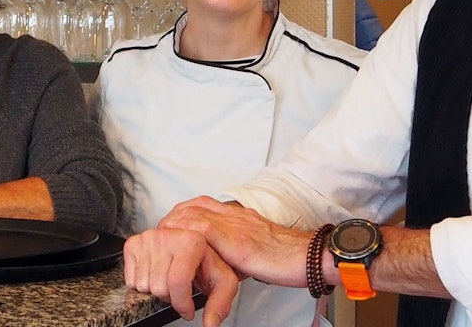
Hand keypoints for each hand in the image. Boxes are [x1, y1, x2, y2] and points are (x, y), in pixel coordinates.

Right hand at [124, 227, 240, 326]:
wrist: (189, 248)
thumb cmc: (205, 264)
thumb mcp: (222, 282)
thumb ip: (220, 305)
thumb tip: (210, 323)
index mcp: (193, 242)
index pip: (178, 282)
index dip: (182, 303)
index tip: (188, 309)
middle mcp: (168, 235)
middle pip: (159, 287)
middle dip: (169, 297)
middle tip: (178, 289)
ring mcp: (148, 238)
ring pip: (143, 285)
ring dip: (155, 290)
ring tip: (167, 279)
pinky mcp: (133, 244)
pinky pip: (130, 280)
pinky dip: (140, 284)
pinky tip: (155, 274)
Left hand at [157, 196, 313, 288]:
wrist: (310, 255)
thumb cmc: (287, 255)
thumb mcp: (253, 247)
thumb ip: (233, 250)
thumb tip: (214, 266)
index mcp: (237, 215)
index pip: (197, 205)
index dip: (179, 218)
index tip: (169, 232)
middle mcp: (233, 215)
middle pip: (189, 208)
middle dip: (170, 224)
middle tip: (161, 243)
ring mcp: (234, 225)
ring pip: (191, 217)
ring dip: (174, 233)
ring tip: (165, 251)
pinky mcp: (237, 241)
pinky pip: (203, 234)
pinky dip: (187, 243)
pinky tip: (180, 255)